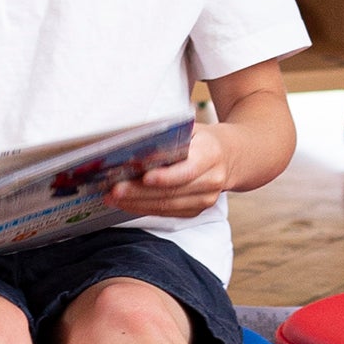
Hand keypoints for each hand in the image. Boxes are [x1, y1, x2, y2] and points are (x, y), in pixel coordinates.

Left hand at [110, 119, 232, 220]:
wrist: (231, 157)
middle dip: (139, 192)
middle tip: (114, 189)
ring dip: (136, 203)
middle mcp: (211, 180)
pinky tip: (125, 203)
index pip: (188, 170)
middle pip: (172, 191)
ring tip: (111, 197)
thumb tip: (136, 142)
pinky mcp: (196, 210)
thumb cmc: (203, 139)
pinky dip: (143, 208)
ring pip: (166, 205)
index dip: (166, 176)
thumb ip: (171, 136)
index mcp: (211, 154)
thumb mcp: (192, 129)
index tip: (145, 177)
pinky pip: (166, 213)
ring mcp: (205, 199)